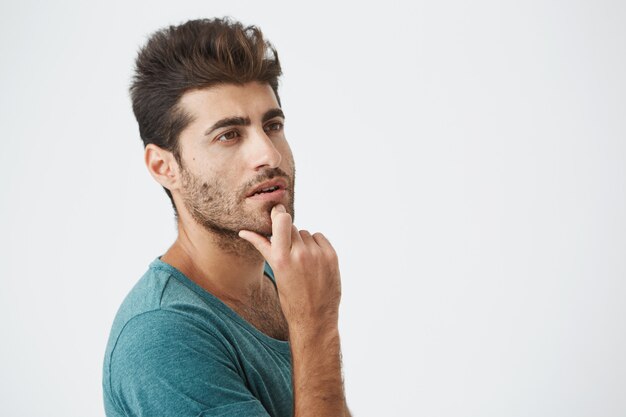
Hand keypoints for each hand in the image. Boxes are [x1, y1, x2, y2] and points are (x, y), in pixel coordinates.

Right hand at [238, 204, 340, 333]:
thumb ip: (263, 247)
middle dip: (287, 234)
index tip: (277, 211)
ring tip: (302, 262)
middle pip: (291, 226)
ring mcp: (317, 255)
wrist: (314, 317)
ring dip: (302, 241)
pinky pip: (319, 237)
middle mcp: (300, 254)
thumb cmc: (289, 297)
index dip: (278, 213)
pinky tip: (314, 261)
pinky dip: (315, 245)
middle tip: (289, 252)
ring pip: (305, 233)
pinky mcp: (331, 256)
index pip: (281, 220)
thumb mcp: (275, 272)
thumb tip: (244, 231)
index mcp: (281, 258)